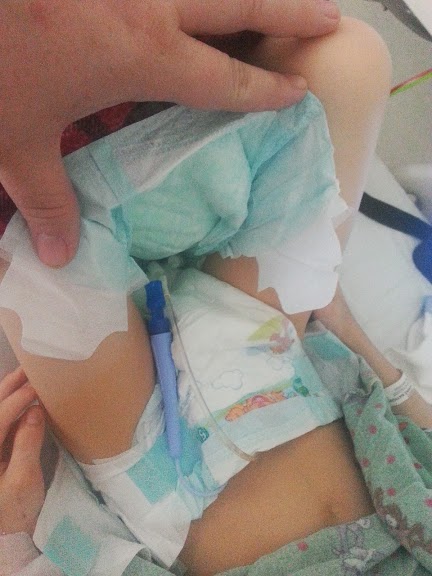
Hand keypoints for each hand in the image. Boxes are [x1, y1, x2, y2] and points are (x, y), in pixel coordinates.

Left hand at [0, 0, 339, 267]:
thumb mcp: (16, 139)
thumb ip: (45, 198)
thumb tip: (57, 256)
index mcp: (142, 51)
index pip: (224, 77)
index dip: (265, 87)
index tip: (298, 90)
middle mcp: (149, 3)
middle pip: (241, 2)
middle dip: (292, 10)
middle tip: (331, 16)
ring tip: (280, 3)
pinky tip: (198, 8)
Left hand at [0, 368, 44, 535]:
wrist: (9, 535)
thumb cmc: (16, 511)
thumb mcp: (24, 481)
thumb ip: (27, 444)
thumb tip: (35, 411)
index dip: (18, 399)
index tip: (39, 386)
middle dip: (8, 388)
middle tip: (29, 368)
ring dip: (8, 393)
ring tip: (26, 375)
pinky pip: (1, 422)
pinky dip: (11, 406)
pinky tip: (24, 397)